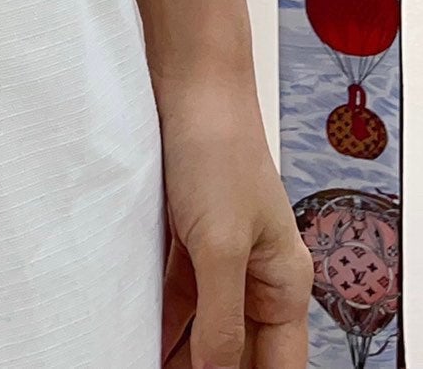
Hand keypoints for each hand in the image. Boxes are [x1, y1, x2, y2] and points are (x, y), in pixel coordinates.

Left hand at [158, 76, 314, 367]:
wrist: (188, 82)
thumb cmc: (217, 148)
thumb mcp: (220, 245)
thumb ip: (221, 319)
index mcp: (284, 282)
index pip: (279, 366)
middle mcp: (257, 274)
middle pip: (240, 351)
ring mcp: (220, 255)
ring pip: (204, 327)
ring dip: (179, 351)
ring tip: (145, 365)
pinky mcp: (186, 236)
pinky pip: (178, 296)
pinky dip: (162, 320)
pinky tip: (138, 339)